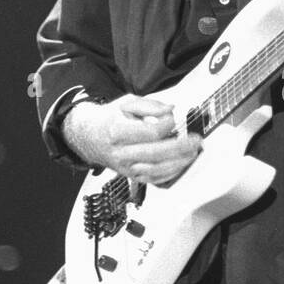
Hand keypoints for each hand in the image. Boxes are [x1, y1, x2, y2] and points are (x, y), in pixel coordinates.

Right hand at [62, 94, 201, 185]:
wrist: (88, 137)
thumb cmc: (109, 118)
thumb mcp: (125, 103)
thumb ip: (149, 105)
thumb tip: (170, 109)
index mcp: (117, 132)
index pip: (149, 133)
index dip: (166, 125)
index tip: (172, 117)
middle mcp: (121, 153)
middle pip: (155, 154)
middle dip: (180, 147)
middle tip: (195, 140)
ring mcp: (126, 167)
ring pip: (155, 170)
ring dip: (178, 163)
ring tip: (193, 153)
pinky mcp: (131, 176)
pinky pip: (153, 180)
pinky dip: (170, 174)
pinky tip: (181, 164)